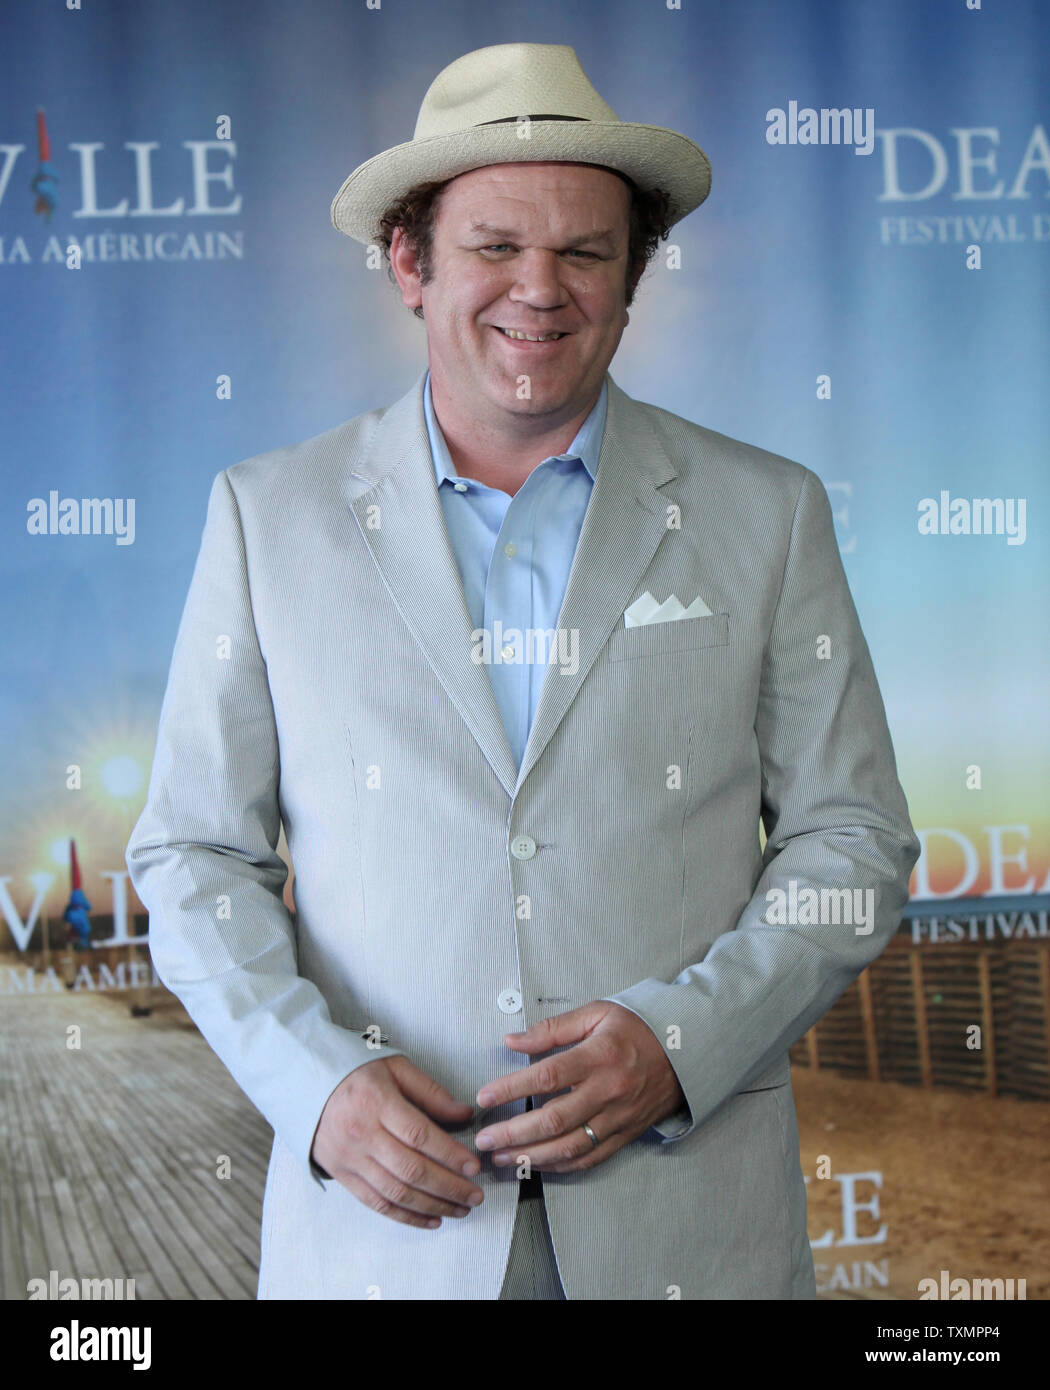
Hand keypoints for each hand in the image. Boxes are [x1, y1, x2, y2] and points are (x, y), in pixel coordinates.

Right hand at [311, 1056, 483, 1228]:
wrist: (305, 1083)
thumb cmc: (356, 1072)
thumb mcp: (395, 1068)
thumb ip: (431, 1092)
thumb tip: (465, 1115)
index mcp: (377, 1102)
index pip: (420, 1135)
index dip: (450, 1154)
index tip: (474, 1166)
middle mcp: (362, 1134)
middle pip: (411, 1169)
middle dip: (449, 1187)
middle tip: (475, 1196)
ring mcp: (350, 1158)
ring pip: (397, 1191)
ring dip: (432, 1205)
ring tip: (460, 1210)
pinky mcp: (342, 1175)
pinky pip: (377, 1203)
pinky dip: (406, 1216)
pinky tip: (431, 1219)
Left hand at [473, 1001, 685, 1172]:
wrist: (686, 1051)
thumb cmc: (639, 1028)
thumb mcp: (597, 1014)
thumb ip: (553, 1028)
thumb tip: (513, 1040)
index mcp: (599, 1056)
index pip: (546, 1077)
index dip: (511, 1089)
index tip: (485, 1098)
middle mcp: (608, 1091)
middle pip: (554, 1119)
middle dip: (514, 1132)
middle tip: (485, 1139)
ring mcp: (618, 1117)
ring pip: (570, 1146)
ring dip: (531, 1157)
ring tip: (503, 1158)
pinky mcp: (625, 1134)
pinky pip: (590, 1158)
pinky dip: (561, 1166)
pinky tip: (537, 1165)